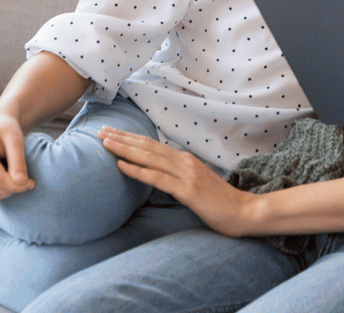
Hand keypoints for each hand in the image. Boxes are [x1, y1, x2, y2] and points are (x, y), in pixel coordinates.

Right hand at [0, 110, 34, 206]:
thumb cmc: (8, 130)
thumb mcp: (16, 138)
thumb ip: (18, 160)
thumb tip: (22, 182)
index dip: (18, 185)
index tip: (32, 181)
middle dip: (12, 190)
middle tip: (26, 182)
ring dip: (4, 194)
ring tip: (14, 180)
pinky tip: (5, 183)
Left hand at [99, 127, 256, 236]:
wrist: (243, 212)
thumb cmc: (220, 202)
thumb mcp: (196, 184)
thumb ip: (179, 176)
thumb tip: (160, 174)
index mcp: (186, 160)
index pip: (153, 145)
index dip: (131, 138)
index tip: (112, 132)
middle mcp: (185, 162)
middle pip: (148, 146)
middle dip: (122, 138)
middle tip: (100, 131)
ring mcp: (186, 174)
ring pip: (150, 157)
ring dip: (125, 149)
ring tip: (105, 143)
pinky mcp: (187, 190)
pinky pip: (157, 178)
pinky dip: (137, 170)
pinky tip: (121, 165)